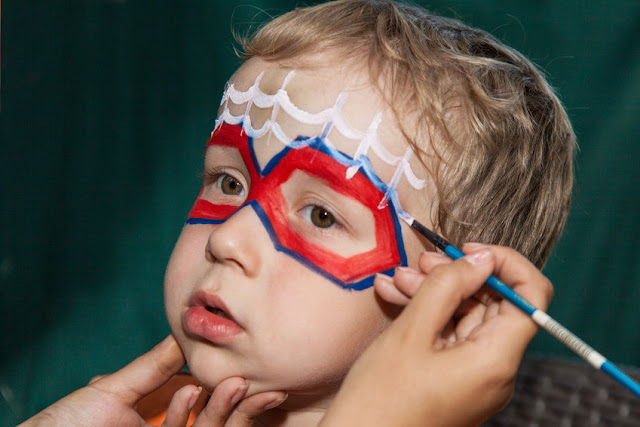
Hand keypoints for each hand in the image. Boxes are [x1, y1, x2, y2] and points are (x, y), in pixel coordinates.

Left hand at [20, 335, 286, 426]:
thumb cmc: (66, 423)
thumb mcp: (113, 388)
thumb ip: (154, 365)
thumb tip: (187, 331)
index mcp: (162, 414)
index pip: (205, 399)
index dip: (228, 382)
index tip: (245, 360)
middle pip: (218, 420)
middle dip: (241, 403)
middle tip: (256, 380)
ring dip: (227, 410)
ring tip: (237, 384)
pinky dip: (191, 416)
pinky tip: (189, 392)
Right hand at [320, 244, 552, 425]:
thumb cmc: (381, 399)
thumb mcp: (411, 331)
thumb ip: (448, 286)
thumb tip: (482, 259)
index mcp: (496, 361)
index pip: (531, 296)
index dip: (506, 264)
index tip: (469, 250)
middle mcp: (495, 370)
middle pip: (494, 304)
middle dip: (457, 276)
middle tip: (420, 263)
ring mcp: (475, 375)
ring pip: (467, 315)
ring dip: (434, 292)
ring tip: (396, 280)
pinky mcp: (455, 377)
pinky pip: (451, 334)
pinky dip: (427, 313)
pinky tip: (395, 297)